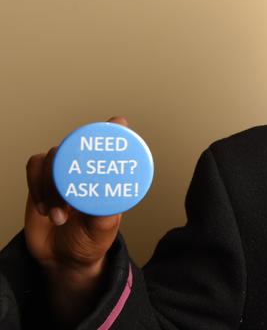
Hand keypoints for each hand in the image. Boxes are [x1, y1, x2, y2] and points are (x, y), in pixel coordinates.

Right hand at [23, 117, 126, 324]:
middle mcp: (87, 168)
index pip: (116, 143)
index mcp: (109, 174)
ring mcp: (64, 171)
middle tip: (69, 198)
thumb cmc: (91, 240)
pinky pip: (34, 167)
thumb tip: (105, 196)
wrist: (63, 258)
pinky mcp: (41, 178)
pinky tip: (47, 209)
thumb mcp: (103, 230)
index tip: (118, 124)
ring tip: (60, 215)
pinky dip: (37, 187)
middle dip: (70, 170)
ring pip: (52, 156)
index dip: (117, 130)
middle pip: (77, 146)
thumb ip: (105, 213)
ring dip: (52, 186)